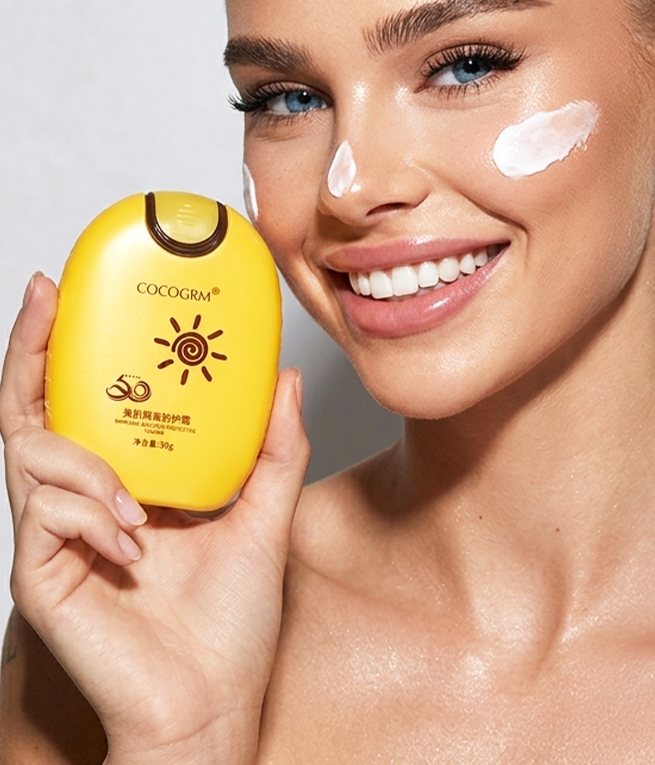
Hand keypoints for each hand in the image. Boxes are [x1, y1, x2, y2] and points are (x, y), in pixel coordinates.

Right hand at [1, 273, 308, 763]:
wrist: (211, 704)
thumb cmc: (228, 623)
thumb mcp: (263, 515)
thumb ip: (273, 448)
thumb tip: (283, 378)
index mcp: (126, 479)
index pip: (86, 400)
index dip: (73, 344)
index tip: (75, 289)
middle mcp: (82, 498)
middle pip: (34, 408)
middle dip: (32, 350)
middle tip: (47, 299)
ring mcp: (57, 533)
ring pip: (34, 451)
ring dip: (89, 460)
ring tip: (140, 501)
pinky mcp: (42, 571)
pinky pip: (45, 510)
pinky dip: (92, 511)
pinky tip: (133, 541)